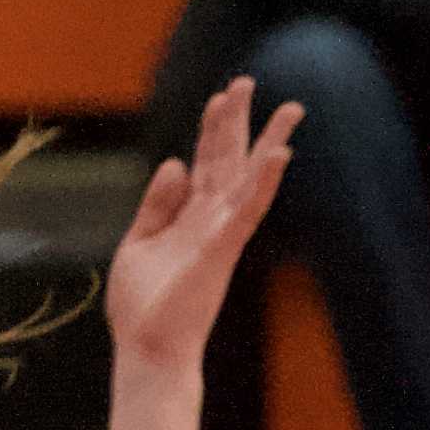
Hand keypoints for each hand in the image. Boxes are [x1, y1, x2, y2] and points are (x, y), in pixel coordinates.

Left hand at [104, 78, 299, 374]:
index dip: (212, 130)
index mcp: (189, 219)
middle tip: (248, 81)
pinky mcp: (221, 250)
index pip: (205, 164)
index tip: (220, 97)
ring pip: (249, 179)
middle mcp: (211, 221)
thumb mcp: (139, 243)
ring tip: (290, 109)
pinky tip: (279, 155)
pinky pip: (247, 211)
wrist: (147, 348)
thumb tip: (175, 161)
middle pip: (229, 161)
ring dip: (269, 144)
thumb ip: (157, 204)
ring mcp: (220, 234)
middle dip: (239, 122)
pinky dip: (263, 182)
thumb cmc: (143, 305)